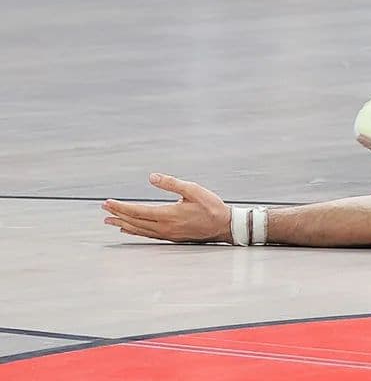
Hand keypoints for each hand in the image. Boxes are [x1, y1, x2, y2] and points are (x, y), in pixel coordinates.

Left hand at [102, 173, 231, 242]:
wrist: (223, 226)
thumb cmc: (211, 206)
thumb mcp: (193, 190)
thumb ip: (171, 183)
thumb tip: (152, 177)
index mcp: (168, 214)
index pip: (137, 211)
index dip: (120, 207)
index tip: (107, 202)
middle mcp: (164, 226)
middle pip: (134, 221)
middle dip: (117, 214)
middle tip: (103, 209)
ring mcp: (166, 233)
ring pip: (138, 230)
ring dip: (122, 224)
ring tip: (109, 221)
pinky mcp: (170, 237)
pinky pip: (146, 234)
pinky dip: (134, 231)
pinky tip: (128, 229)